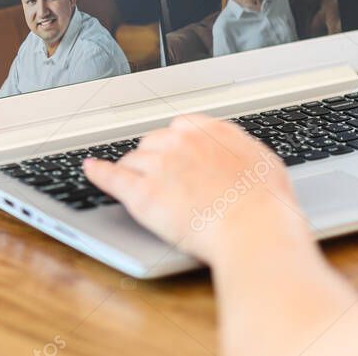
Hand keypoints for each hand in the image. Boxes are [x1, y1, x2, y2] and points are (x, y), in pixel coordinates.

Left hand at [83, 115, 302, 262]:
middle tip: (165, 181)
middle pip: (153, 143)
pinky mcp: (142, 192)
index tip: (175, 157)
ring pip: (134, 160)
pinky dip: (98, 173)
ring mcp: (158, 165)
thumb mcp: (261, 161)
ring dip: (136, 172)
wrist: (254, 229)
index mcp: (208, 130)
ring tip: (141, 187)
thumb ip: (238, 149)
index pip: (178, 128)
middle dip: (156, 159)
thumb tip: (232, 148)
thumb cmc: (266, 204)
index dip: (176, 146)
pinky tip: (91, 170)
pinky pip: (112, 176)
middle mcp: (179, 141)